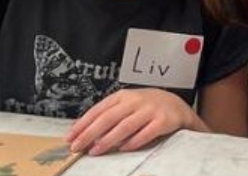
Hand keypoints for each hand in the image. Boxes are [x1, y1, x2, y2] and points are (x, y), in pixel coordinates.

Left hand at [65, 88, 202, 154]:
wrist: (176, 105)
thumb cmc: (146, 107)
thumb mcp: (126, 105)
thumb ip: (107, 114)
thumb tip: (81, 129)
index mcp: (122, 96)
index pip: (98, 110)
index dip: (83, 124)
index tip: (70, 137)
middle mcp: (135, 101)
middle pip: (108, 118)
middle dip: (90, 133)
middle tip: (78, 146)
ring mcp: (149, 110)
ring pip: (125, 126)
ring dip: (108, 140)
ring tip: (96, 151)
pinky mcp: (163, 121)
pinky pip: (146, 133)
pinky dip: (134, 141)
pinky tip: (124, 149)